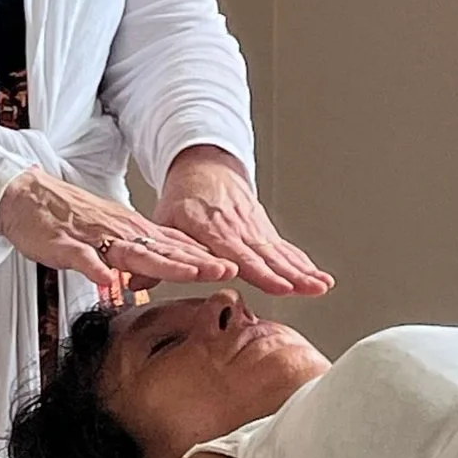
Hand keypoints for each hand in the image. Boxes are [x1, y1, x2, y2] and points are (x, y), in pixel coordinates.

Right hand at [0, 168, 233, 294]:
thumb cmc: (72, 220)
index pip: (177, 247)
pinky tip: (110, 281)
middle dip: (199, 262)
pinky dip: (97, 269)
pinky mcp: (68, 245)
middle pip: (167, 250)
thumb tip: (170, 273)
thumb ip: (141, 257)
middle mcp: (123, 233)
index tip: (235, 269)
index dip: (205, 259)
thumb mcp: (115, 237)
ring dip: (164, 264)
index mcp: (135, 233)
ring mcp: (97, 238)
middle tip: (229, 270)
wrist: (30, 198)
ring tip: (190, 273)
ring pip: (135, 253)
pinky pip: (84, 258)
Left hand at [151, 146, 332, 297]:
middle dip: (289, 273)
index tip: (276, 284)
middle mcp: (238, 228)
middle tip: (308, 289)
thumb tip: (135, 282)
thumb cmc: (183, 199)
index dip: (257, 269)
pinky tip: (318, 279)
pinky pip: (286, 250)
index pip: (237, 252)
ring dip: (303, 271)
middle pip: (266, 254)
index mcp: (212, 227)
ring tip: (321, 286)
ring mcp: (254, 229)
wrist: (206, 168)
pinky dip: (303, 264)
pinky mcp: (264, 231)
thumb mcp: (162, 222)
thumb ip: (152, 256)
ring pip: (281, 253)